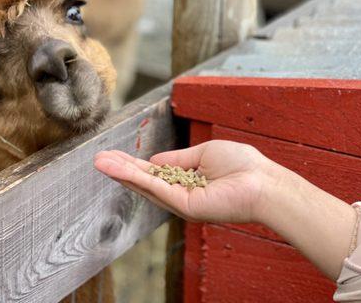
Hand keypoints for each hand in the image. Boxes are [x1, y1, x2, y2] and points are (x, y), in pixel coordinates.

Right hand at [94, 140, 278, 222]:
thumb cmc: (242, 165)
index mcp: (186, 180)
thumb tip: (153, 161)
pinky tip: (116, 168)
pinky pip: (154, 188)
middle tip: (97, 159)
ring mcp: (180, 202)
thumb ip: (177, 159)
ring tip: (98, 162)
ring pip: (144, 185)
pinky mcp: (184, 206)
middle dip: (120, 169)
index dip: (133, 163)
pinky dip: (133, 178)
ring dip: (120, 173)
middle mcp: (180, 194)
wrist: (263, 182)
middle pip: (144, 180)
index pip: (154, 172)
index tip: (114, 154)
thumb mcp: (203, 153)